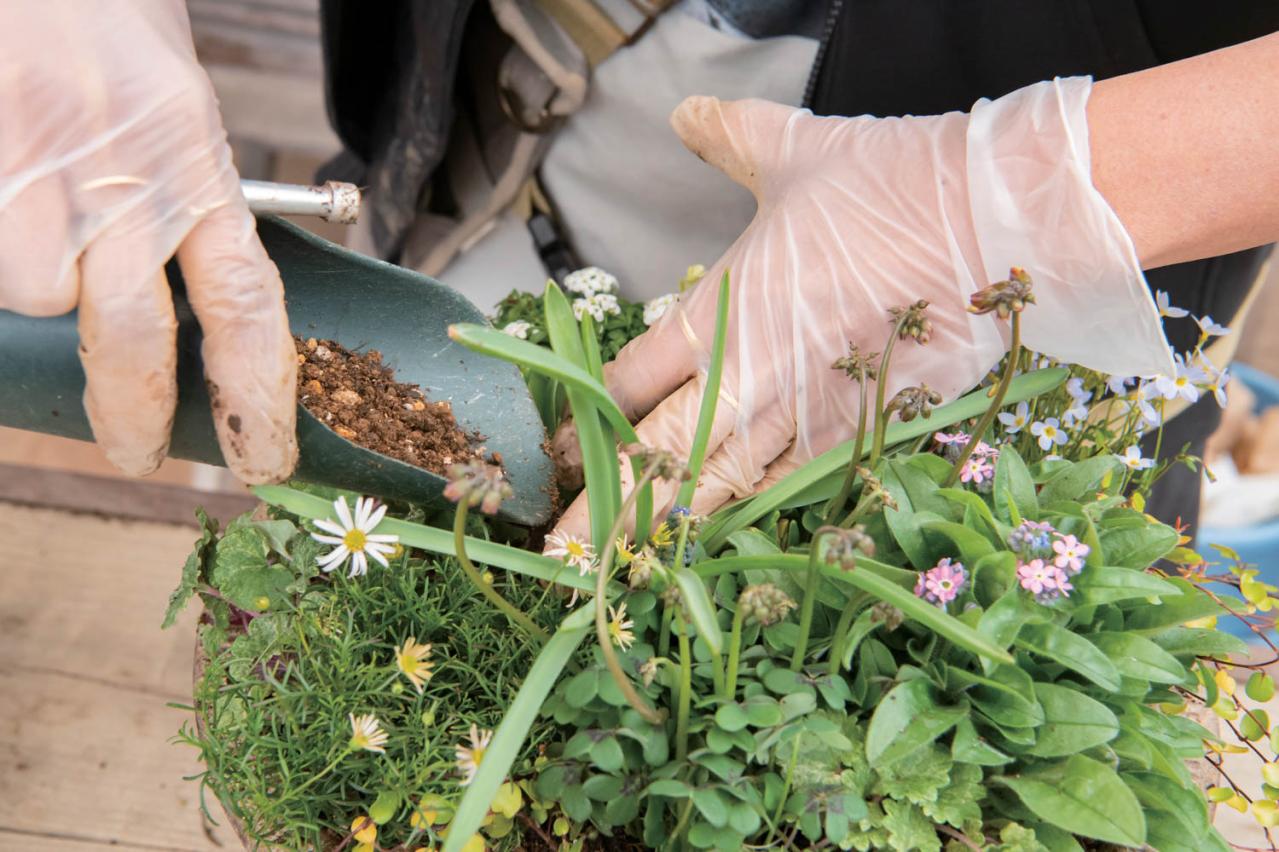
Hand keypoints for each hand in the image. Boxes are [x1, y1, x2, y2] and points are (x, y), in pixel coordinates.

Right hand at [0, 1, 296, 480]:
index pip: (246, 306)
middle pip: (131, 337)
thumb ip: (190, 202)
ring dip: (34, 281)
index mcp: (195, 166)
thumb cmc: (107, 20)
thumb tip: (199, 303)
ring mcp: (34, 170)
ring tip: (36, 215)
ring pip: (30, 292)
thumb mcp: (179, 109)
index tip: (263, 457)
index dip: (257, 397)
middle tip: (136, 450)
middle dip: (132, 411)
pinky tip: (9, 186)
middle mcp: (122, 176)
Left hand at [551, 78, 1172, 539]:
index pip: (627, 382)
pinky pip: (793, 495)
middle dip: (598, 510)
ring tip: (614, 575)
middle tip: (551, 552)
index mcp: (719, 313)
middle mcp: (749, 377)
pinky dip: (752, 528)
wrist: (993, 220)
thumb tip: (687, 113)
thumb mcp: (794, 151)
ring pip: (717, 492)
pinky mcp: (861, 439)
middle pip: (654, 457)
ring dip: (661, 535)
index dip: (585, 421)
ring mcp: (805, 417)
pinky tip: (719, 557)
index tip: (557, 453)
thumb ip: (729, 137)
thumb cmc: (890, 184)